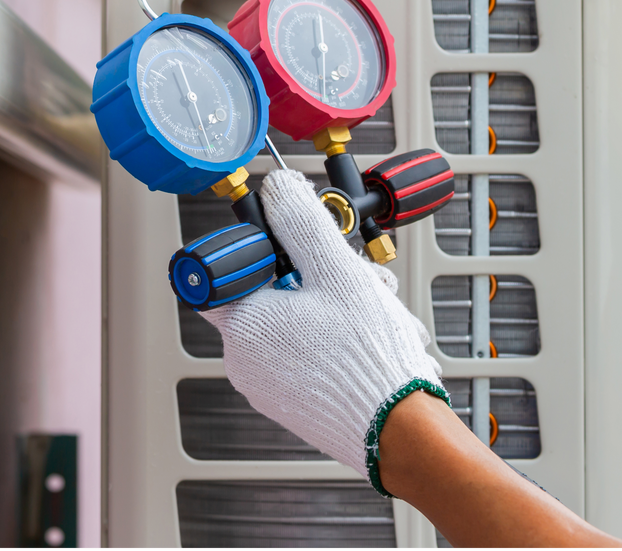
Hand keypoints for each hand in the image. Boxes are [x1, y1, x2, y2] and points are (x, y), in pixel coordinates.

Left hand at [200, 169, 445, 491]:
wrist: (401, 433)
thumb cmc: (367, 360)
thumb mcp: (337, 271)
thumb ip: (302, 222)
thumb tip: (277, 189)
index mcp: (243, 325)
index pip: (220, 272)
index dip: (254, 248)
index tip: (285, 241)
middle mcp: (245, 361)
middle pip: (270, 293)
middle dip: (316, 275)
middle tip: (351, 273)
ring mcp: (269, 387)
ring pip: (296, 322)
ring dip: (336, 304)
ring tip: (377, 308)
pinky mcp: (295, 402)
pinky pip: (308, 353)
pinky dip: (337, 337)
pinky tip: (374, 334)